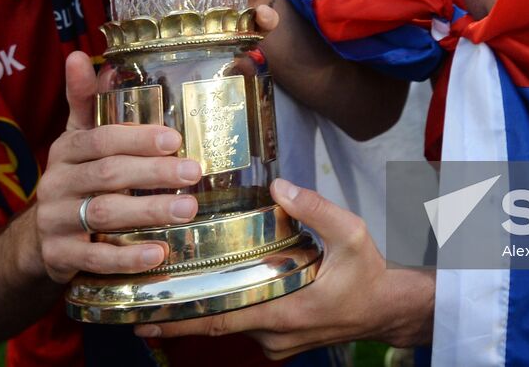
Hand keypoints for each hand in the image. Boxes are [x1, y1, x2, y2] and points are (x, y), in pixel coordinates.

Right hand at [33, 52, 202, 283]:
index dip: (137, 138)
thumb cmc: (74, 180)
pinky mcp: (60, 258)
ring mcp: (56, 222)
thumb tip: (82, 56)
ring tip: (188, 210)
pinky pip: (95, 260)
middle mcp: (56, 184)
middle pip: (108, 175)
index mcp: (66, 151)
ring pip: (105, 215)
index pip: (101, 139)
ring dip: (149, 212)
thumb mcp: (76, 140)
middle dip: (154, 173)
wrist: (37, 241)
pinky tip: (159, 255)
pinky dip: (128, 258)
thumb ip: (84, 102)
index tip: (175, 138)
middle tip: (194, 172)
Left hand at [134, 179, 433, 354]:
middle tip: (139, 304)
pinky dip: (228, 309)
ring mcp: (278, 341)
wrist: (389, 309)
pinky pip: (246, 324)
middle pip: (216, 325)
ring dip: (205, 309)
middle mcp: (275, 333)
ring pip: (231, 324)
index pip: (221, 319)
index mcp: (285, 311)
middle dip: (178, 316)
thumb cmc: (369, 274)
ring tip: (170, 289)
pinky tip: (214, 290)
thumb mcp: (351, 233)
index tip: (145, 316)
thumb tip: (279, 186)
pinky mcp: (282, 339)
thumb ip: (315, 208)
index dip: (181, 319)